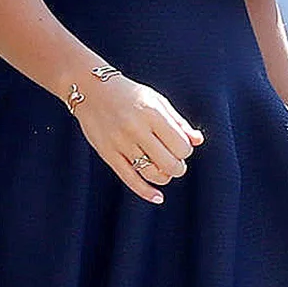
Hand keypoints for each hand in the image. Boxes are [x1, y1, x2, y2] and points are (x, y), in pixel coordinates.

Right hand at [74, 74, 203, 203]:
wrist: (89, 89)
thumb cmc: (128, 94)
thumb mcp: (156, 101)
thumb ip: (178, 122)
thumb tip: (198, 141)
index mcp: (152, 113)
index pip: (181, 146)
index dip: (186, 151)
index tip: (180, 147)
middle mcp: (136, 128)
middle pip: (169, 163)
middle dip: (178, 167)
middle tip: (175, 162)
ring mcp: (120, 143)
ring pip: (152, 173)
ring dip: (164, 177)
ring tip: (164, 170)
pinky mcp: (108, 154)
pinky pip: (130, 179)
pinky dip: (146, 192)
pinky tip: (158, 197)